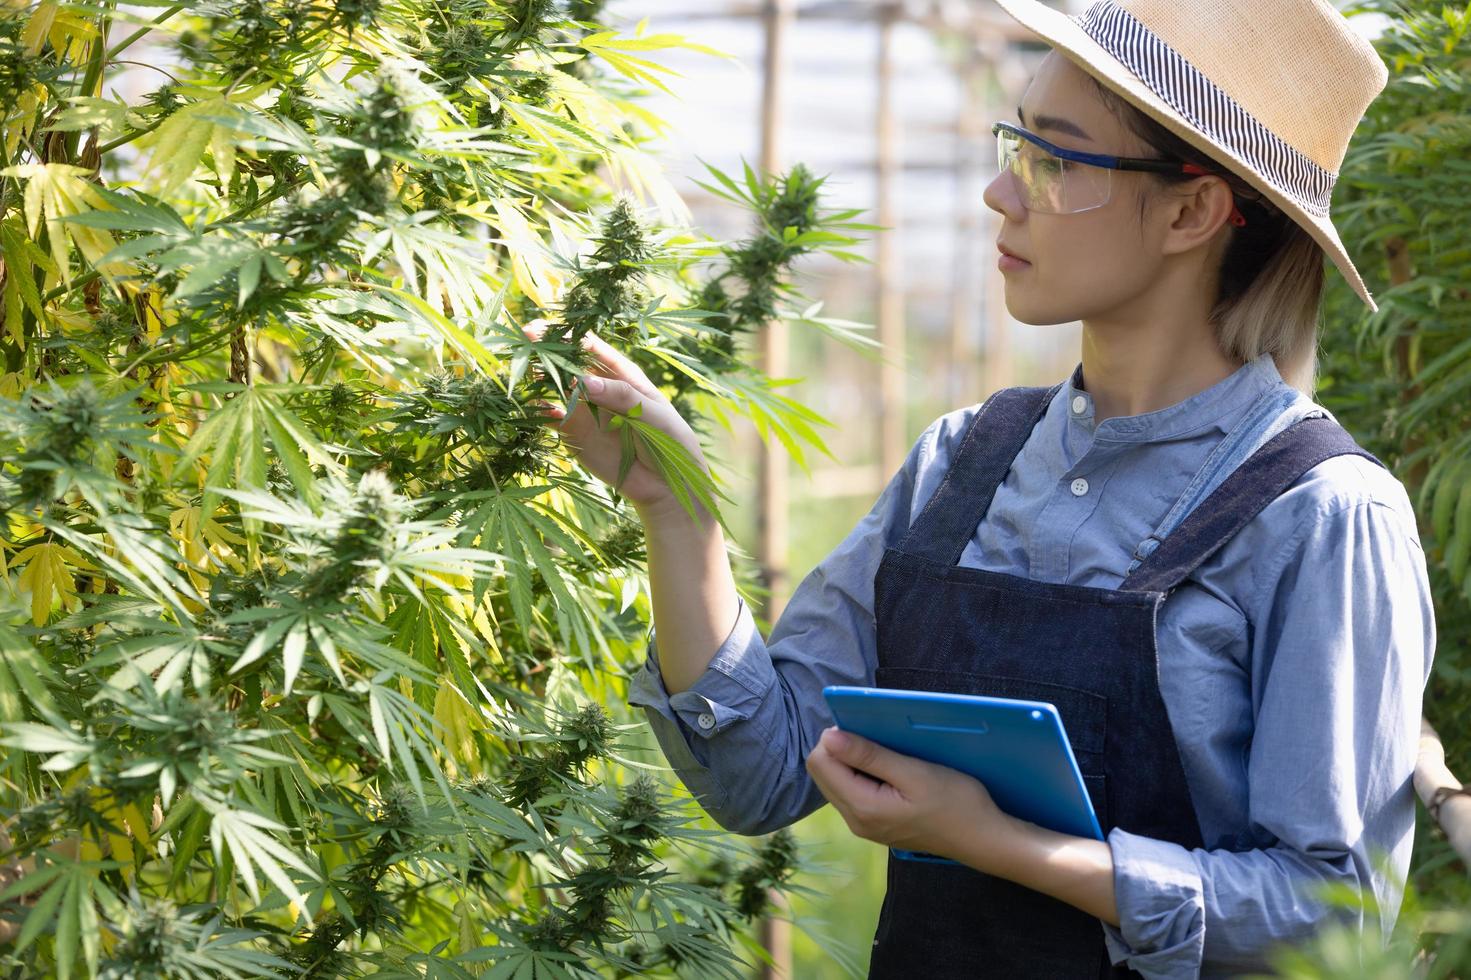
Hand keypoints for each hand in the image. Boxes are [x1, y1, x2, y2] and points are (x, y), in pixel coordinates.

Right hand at [522, 321, 708, 514]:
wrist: (665, 484)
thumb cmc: (668, 440)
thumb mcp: (651, 413)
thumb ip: (620, 396)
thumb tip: (583, 382)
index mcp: (620, 373)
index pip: (590, 347)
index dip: (567, 336)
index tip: (544, 330)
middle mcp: (598, 387)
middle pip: (567, 364)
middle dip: (545, 351)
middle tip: (521, 342)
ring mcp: (584, 410)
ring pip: (554, 388)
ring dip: (537, 378)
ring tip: (521, 370)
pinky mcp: (574, 434)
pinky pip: (550, 419)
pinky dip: (539, 412)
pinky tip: (533, 408)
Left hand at [805, 726, 1028, 874]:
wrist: (982, 837)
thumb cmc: (955, 802)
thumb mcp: (913, 772)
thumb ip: (869, 756)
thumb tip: (828, 737)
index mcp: (861, 807)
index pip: (819, 762)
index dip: (836, 738)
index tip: (867, 732)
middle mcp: (854, 820)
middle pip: (822, 772)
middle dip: (841, 750)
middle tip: (879, 743)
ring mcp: (863, 826)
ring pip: (835, 782)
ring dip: (852, 762)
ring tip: (888, 757)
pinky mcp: (874, 825)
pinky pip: (851, 792)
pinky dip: (862, 775)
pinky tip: (889, 772)